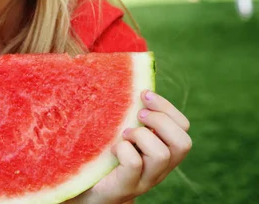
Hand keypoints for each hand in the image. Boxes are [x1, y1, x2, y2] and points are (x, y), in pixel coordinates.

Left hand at [74, 90, 191, 203]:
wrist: (84, 187)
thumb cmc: (102, 153)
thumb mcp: (120, 130)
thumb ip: (130, 114)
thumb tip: (128, 80)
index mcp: (162, 149)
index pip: (183, 127)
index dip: (167, 107)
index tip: (144, 94)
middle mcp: (160, 167)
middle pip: (183, 142)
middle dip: (160, 121)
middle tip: (137, 115)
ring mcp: (145, 180)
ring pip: (162, 154)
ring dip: (141, 136)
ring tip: (124, 134)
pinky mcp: (126, 187)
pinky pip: (134, 164)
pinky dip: (123, 150)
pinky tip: (112, 149)